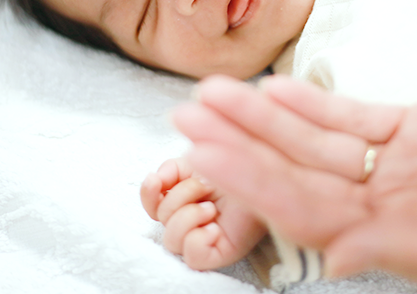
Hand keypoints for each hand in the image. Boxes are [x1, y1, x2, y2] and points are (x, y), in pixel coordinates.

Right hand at [140, 156, 265, 268]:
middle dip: (180, 196)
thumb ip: (172, 167)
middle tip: (205, 186)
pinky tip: (213, 226)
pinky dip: (197, 240)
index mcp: (183, 198)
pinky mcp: (220, 252)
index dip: (148, 194)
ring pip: (172, 241)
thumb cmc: (237, 166)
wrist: (268, 173)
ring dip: (188, 217)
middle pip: (161, 219)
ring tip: (211, 206)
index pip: (152, 204)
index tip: (156, 180)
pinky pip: (193, 257)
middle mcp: (189, 219)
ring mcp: (204, 237)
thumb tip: (155, 178)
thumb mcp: (199, 159)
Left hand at [174, 75, 416, 287]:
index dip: (249, 180)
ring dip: (264, 115)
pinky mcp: (411, 131)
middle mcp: (383, 204)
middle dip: (239, 141)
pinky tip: (274, 88)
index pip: (302, 209)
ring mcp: (395, 166)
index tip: (202, 151)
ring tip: (216, 90)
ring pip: (314, 139)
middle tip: (187, 112)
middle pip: (295, 170)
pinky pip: (353, 117)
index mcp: (395, 239)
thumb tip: (338, 261)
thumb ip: (411, 250)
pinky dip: (314, 104)